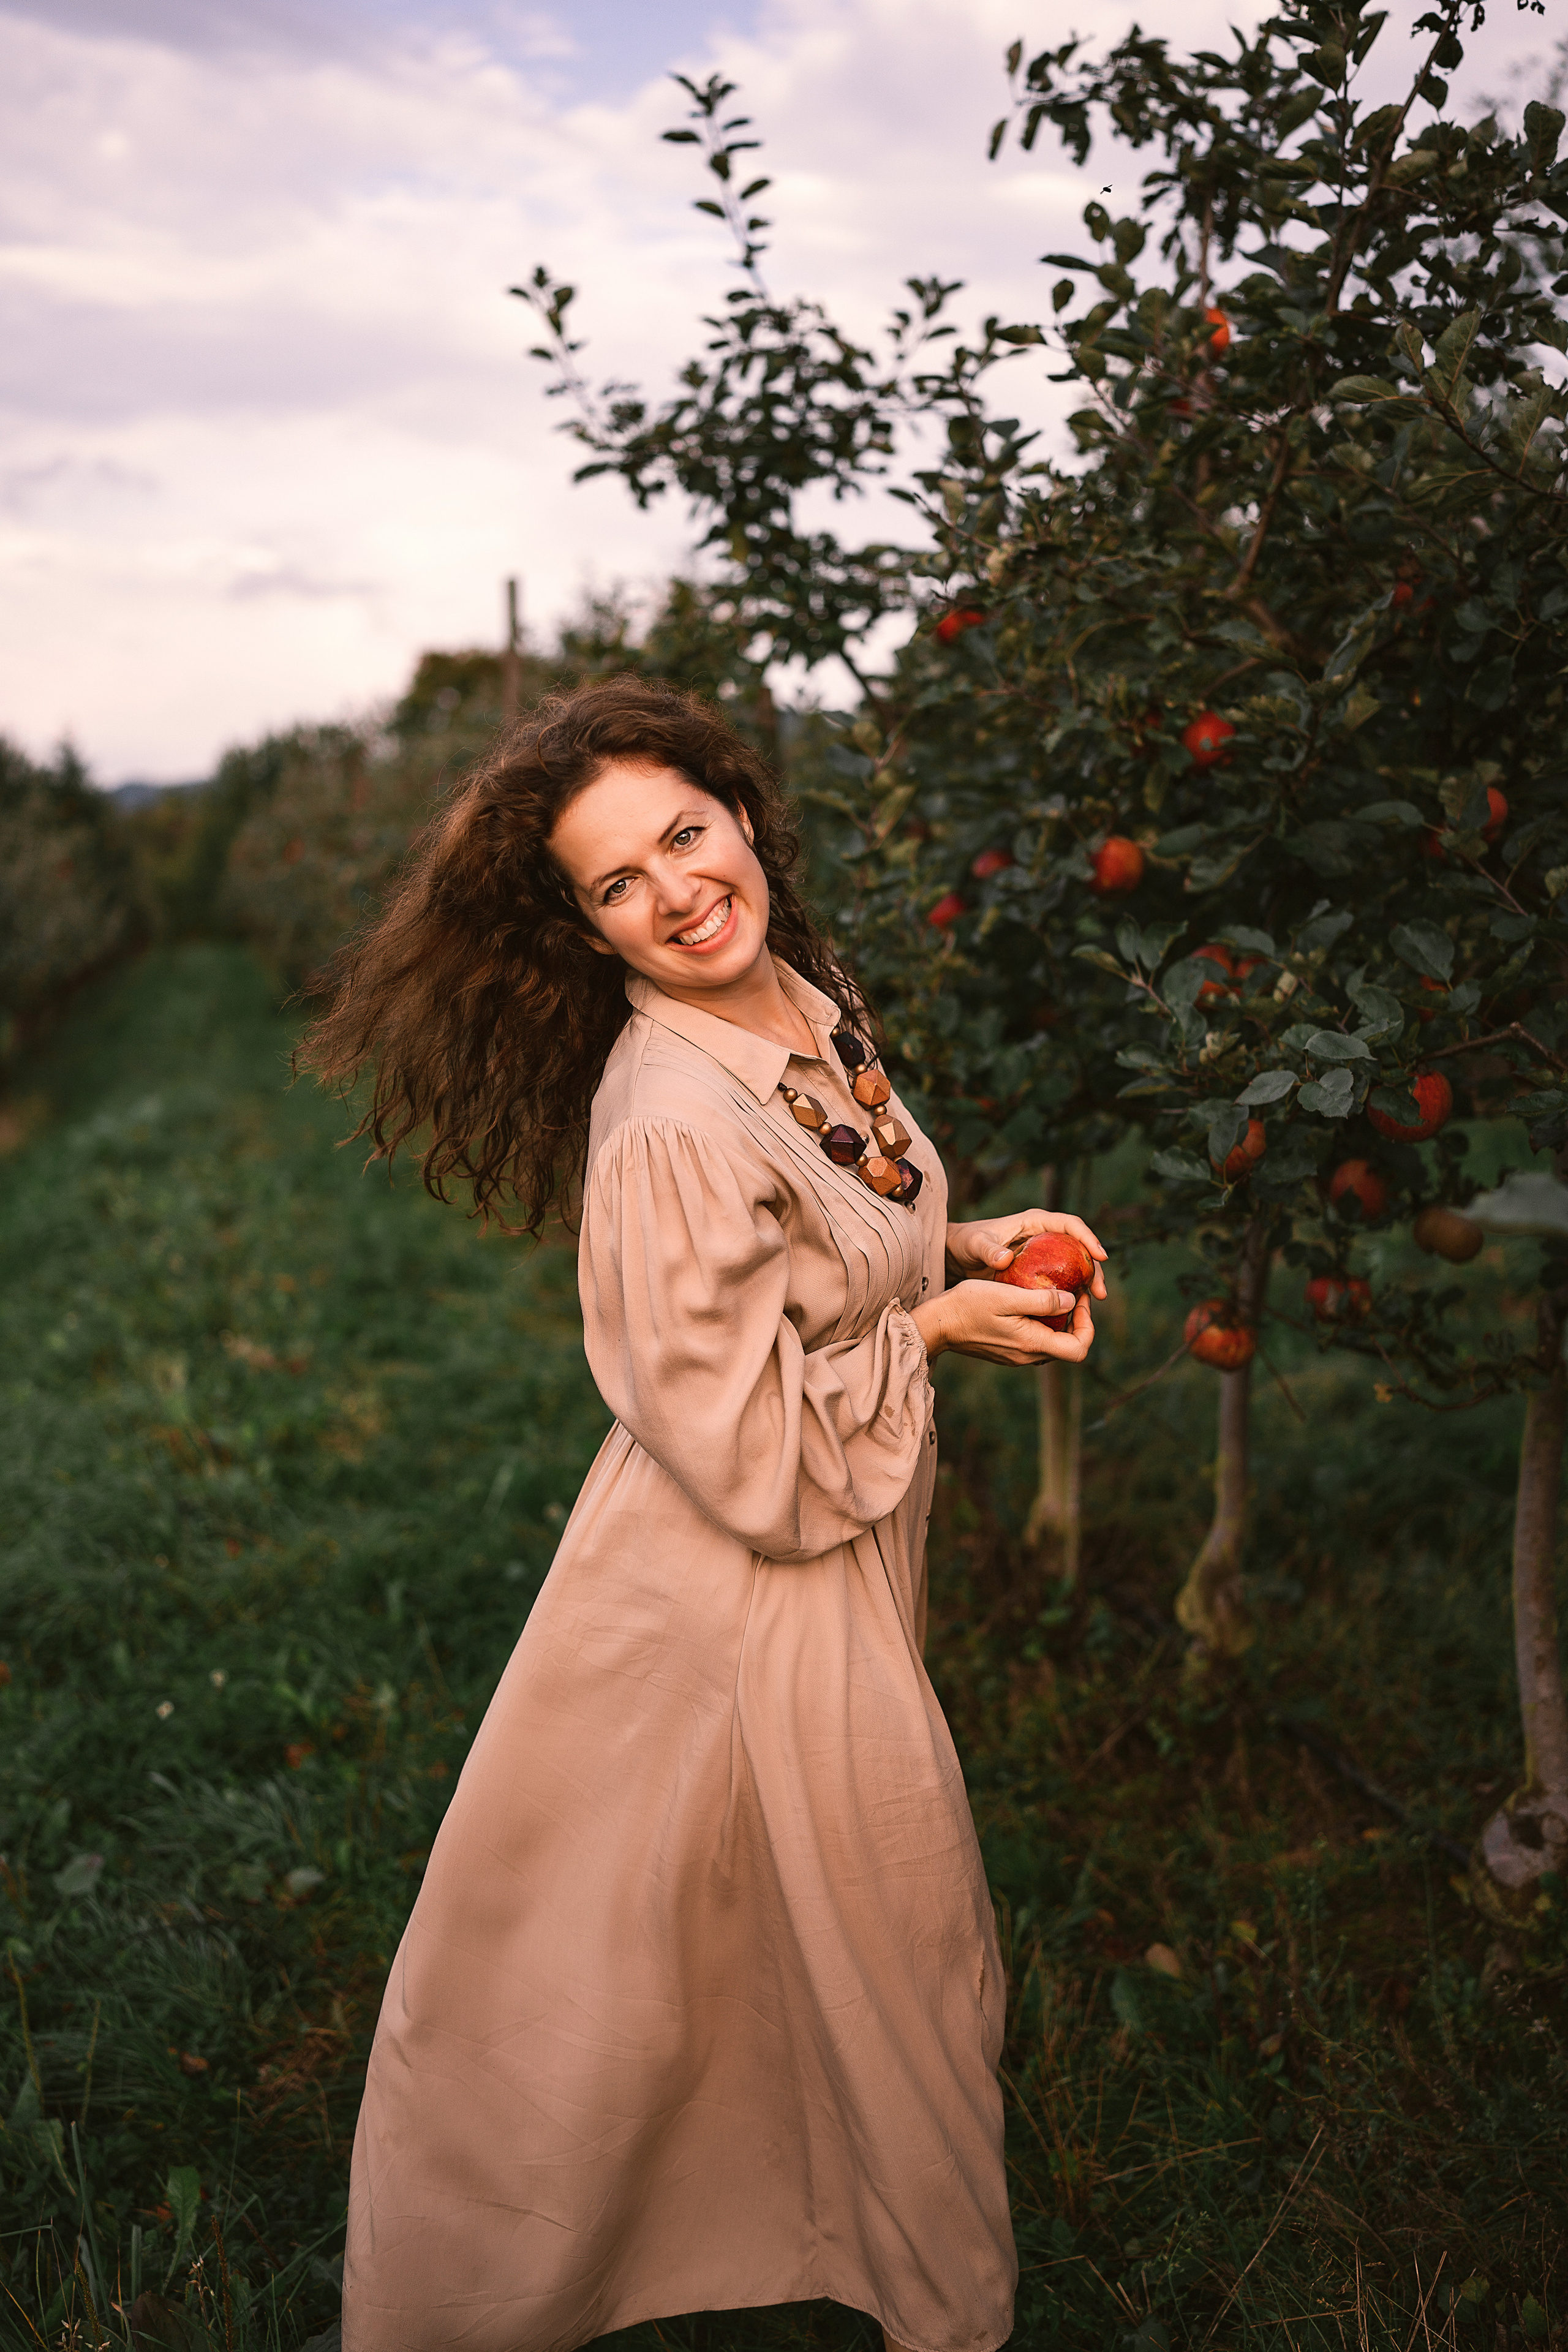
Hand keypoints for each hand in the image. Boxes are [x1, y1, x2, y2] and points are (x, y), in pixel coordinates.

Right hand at [912, 1279, 1096, 1365]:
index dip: (1088, 1326)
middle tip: (1072, 1290)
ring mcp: (1017, 1356)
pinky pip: (1035, 1341)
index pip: (1079, 1349)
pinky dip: (1042, 1324)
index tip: (1081, 1300)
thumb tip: (1072, 1302)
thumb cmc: (968, 1305)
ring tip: (1053, 1293)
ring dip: (1059, 1321)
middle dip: (1076, 1319)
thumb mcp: (1006, 1295)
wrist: (937, 1323)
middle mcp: (1028, 1356)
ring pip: (1052, 1343)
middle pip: (1068, 1345)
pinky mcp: (1007, 1352)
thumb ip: (1041, 1300)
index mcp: (1032, 1344)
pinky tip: (1030, 1303)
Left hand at [945, 1208, 1109, 1299]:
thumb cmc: (967, 1243)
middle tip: (1100, 1292)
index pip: (1070, 1224)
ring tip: (1094, 1302)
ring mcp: (1045, 1254)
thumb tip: (1005, 1258)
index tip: (1100, 1256)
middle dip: (1095, 1268)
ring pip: (1075, 1266)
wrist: (958, 1255)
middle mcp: (1045, 1236)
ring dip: (1088, 1283)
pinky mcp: (1041, 1271)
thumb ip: (988, 1250)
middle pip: (1079, 1248)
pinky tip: (1074, 1310)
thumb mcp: (975, 1245)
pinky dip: (1071, 1293)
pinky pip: (1063, 1280)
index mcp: (1035, 1222)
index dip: (1088, 1238)